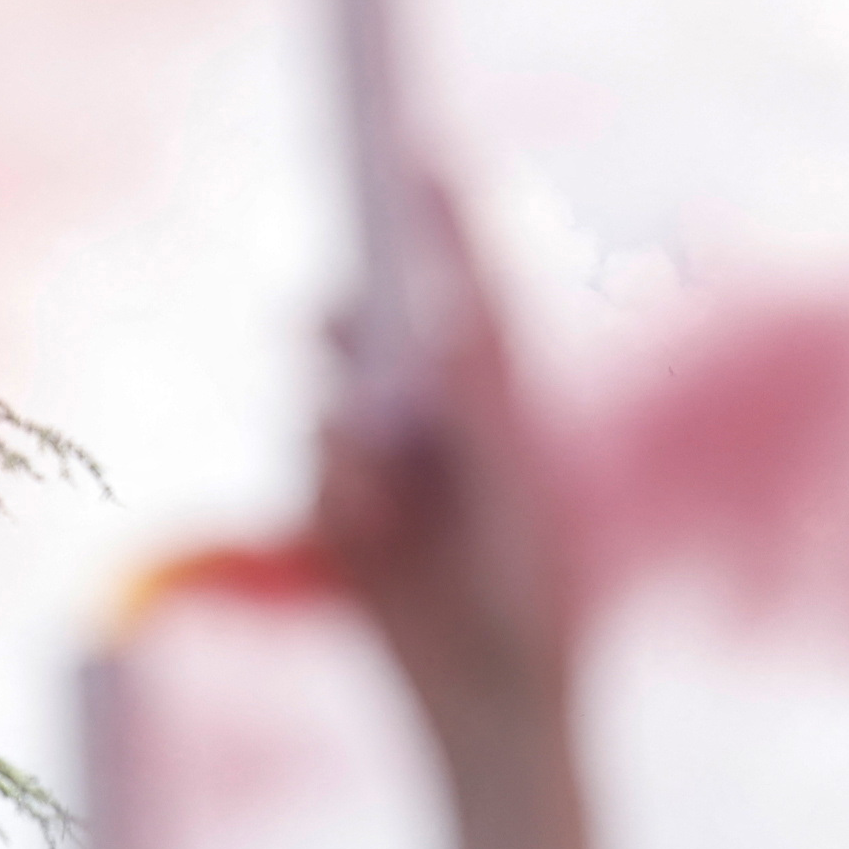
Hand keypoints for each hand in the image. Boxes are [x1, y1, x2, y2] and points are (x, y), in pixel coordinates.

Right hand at [311, 181, 576, 777]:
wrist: (496, 701)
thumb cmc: (535, 597)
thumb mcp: (516, 491)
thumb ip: (485, 407)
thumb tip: (454, 318)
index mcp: (500, 398)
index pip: (464, 282)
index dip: (438, 214)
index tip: (417, 146)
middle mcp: (438, 418)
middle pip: (368, 329)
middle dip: (344, 324)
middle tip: (328, 319)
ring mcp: (384, 466)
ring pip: (325, 403)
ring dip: (335, 432)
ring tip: (378, 490)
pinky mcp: (340, 518)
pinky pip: (313, 477)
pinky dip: (333, 494)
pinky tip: (369, 531)